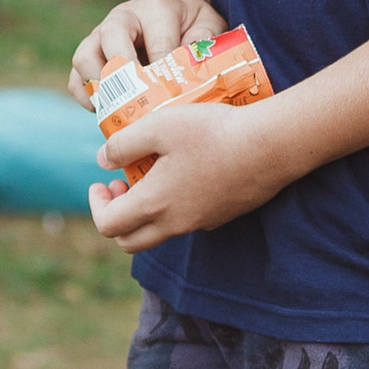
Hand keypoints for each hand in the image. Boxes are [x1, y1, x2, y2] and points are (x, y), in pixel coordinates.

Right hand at [69, 0, 215, 105]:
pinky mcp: (90, 54)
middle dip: (123, 73)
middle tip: (138, 103)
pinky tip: (105, 112)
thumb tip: (192, 70)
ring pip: (84, 56)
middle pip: (110, 38)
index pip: (156, 41)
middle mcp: (123, 17)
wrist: (172, 9)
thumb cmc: (191, 22)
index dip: (163, 70)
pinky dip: (85, 96)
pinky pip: (76, 76)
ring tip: (117, 111)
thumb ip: (204, 43)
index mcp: (156, 10)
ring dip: (98, 86)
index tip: (171, 93)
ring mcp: (101, 35)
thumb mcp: (208, 25)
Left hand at [90, 94, 294, 249]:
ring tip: (154, 172)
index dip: (97, 205)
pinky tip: (187, 171)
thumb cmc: (212, 133)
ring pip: (161, 232)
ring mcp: (202, 222)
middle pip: (131, 242)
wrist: (271, 146)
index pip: (109, 226)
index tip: (102, 182)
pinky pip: (188, 220)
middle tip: (121, 185)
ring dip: (146, 210)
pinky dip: (175, 205)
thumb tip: (103, 160)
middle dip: (117, 217)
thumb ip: (123, 144)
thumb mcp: (159, 126)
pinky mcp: (223, 215)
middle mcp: (176, 223)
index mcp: (155, 204)